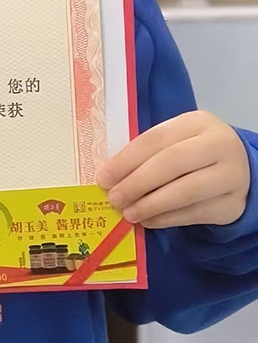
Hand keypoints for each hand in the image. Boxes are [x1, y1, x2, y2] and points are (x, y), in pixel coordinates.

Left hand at [97, 111, 250, 227]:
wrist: (239, 169)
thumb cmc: (194, 152)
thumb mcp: (176, 140)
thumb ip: (148, 153)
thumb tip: (111, 177)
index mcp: (197, 122)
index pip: (156, 139)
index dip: (126, 160)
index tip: (103, 177)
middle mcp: (219, 145)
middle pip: (171, 163)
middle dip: (136, 183)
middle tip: (114, 199)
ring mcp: (231, 175)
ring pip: (185, 191)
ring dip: (150, 205)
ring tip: (129, 213)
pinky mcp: (233, 204)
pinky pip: (195, 214)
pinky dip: (167, 219)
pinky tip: (148, 220)